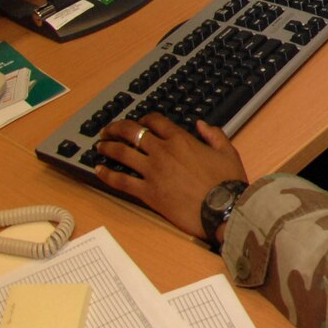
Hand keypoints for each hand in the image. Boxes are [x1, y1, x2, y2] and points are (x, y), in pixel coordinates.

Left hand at [94, 114, 246, 240]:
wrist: (223, 209)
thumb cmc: (228, 182)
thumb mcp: (228, 151)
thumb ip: (214, 134)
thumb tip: (201, 124)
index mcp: (181, 140)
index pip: (155, 121)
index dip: (144, 119)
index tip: (139, 122)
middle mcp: (163, 151)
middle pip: (132, 132)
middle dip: (117, 128)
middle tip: (108, 130)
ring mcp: (152, 171)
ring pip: (121, 153)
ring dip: (107, 147)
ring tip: (100, 146)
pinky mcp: (147, 192)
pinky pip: (121, 181)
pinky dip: (107, 174)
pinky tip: (99, 170)